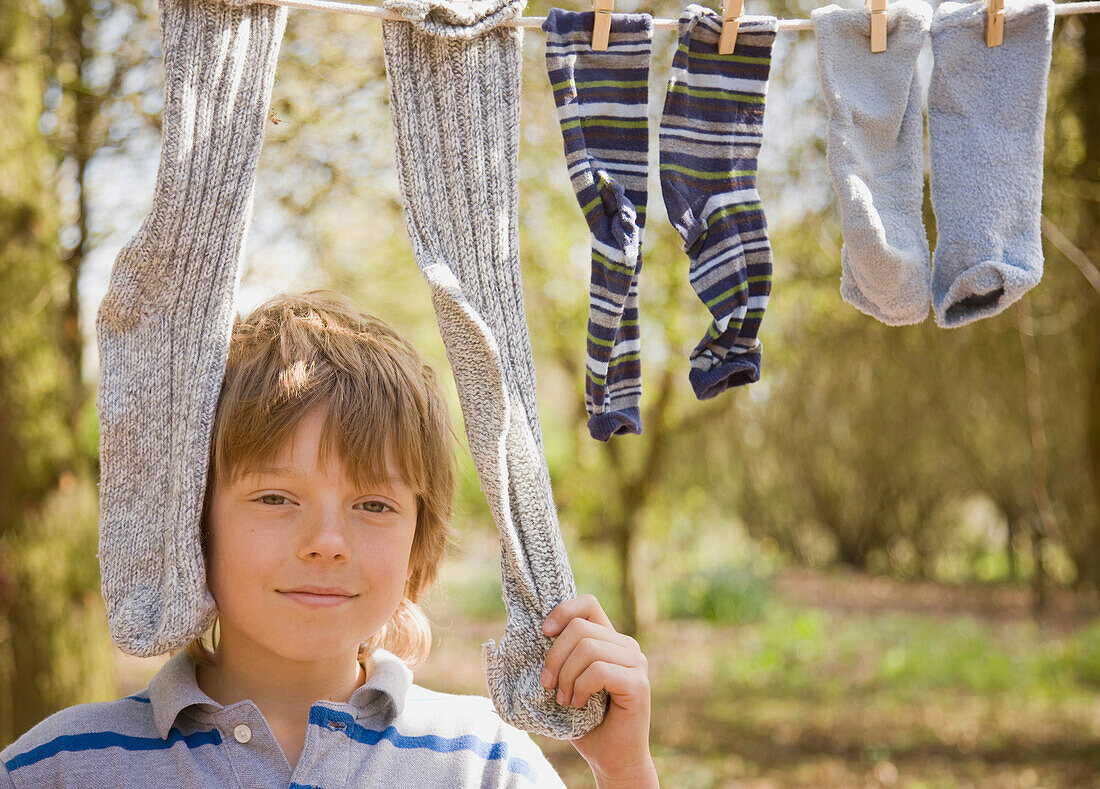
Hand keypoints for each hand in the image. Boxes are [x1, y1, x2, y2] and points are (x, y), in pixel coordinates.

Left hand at [540, 595, 658, 788]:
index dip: (562, 612)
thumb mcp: (567, 680)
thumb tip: (532, 630)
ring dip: (566, 677)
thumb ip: (561, 655)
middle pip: (579, 628)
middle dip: (555, 657)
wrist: (612, 759)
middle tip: (548, 685)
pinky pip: (598, 671)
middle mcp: (627, 646)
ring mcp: (636, 663)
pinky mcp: (638, 684)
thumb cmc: (586, 721)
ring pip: (587, 648)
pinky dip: (580, 688)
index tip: (543, 633)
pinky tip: (578, 704)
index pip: (588, 604)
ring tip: (565, 699)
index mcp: (610, 639)